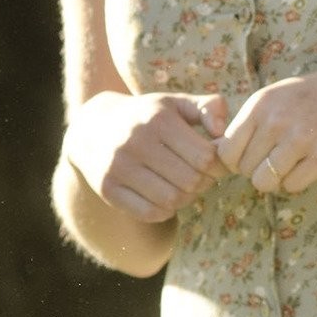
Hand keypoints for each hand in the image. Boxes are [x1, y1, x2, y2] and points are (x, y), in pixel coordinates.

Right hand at [63, 89, 231, 222]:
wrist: (93, 125)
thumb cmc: (147, 115)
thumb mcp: (177, 102)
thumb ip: (210, 107)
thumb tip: (223, 132)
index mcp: (159, 120)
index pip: (205, 157)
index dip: (218, 165)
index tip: (215, 164)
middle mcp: (136, 142)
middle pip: (190, 181)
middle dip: (204, 183)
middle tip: (202, 177)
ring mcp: (119, 167)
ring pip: (171, 200)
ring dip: (186, 199)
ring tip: (185, 187)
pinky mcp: (107, 189)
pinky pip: (149, 213)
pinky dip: (165, 211)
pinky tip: (166, 199)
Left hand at [216, 54, 316, 195]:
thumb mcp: (279, 96)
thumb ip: (251, 121)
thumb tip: (219, 155)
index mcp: (260, 104)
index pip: (227, 151)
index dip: (238, 161)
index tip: (254, 157)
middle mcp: (276, 120)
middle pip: (245, 170)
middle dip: (258, 170)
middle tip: (280, 159)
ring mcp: (300, 139)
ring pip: (264, 182)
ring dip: (276, 180)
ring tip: (293, 165)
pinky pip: (291, 186)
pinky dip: (298, 182)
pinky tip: (311, 164)